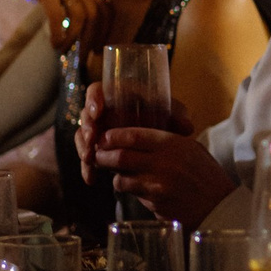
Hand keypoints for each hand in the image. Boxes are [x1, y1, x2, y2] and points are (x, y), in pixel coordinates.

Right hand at [0, 0, 109, 52]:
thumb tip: (86, 30)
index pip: (106, 7)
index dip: (104, 31)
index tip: (97, 48)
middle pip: (95, 15)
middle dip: (90, 39)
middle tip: (82, 57)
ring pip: (79, 17)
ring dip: (73, 39)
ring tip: (63, 49)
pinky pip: (58, 17)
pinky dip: (58, 34)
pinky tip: (54, 42)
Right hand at [76, 80, 194, 176]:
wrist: (161, 142)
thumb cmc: (165, 120)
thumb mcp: (173, 116)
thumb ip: (179, 117)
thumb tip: (187, 127)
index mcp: (119, 97)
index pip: (99, 90)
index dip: (94, 98)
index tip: (98, 112)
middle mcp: (105, 112)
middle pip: (86, 114)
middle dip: (87, 126)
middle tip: (93, 139)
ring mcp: (99, 130)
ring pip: (82, 135)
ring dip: (83, 147)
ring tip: (90, 159)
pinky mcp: (97, 149)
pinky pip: (86, 156)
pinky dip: (87, 168)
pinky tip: (91, 180)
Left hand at [82, 97, 233, 226]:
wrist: (220, 207)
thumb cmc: (206, 177)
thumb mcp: (191, 150)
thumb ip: (166, 143)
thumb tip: (136, 139)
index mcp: (173, 144)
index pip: (134, 135)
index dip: (113, 136)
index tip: (105, 137)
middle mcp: (163, 162)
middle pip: (120, 156)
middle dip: (103, 156)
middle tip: (97, 155)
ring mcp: (158, 185)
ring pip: (121, 178)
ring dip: (115, 176)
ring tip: (115, 174)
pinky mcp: (155, 203)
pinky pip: (132, 194)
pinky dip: (128, 191)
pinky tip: (134, 188)